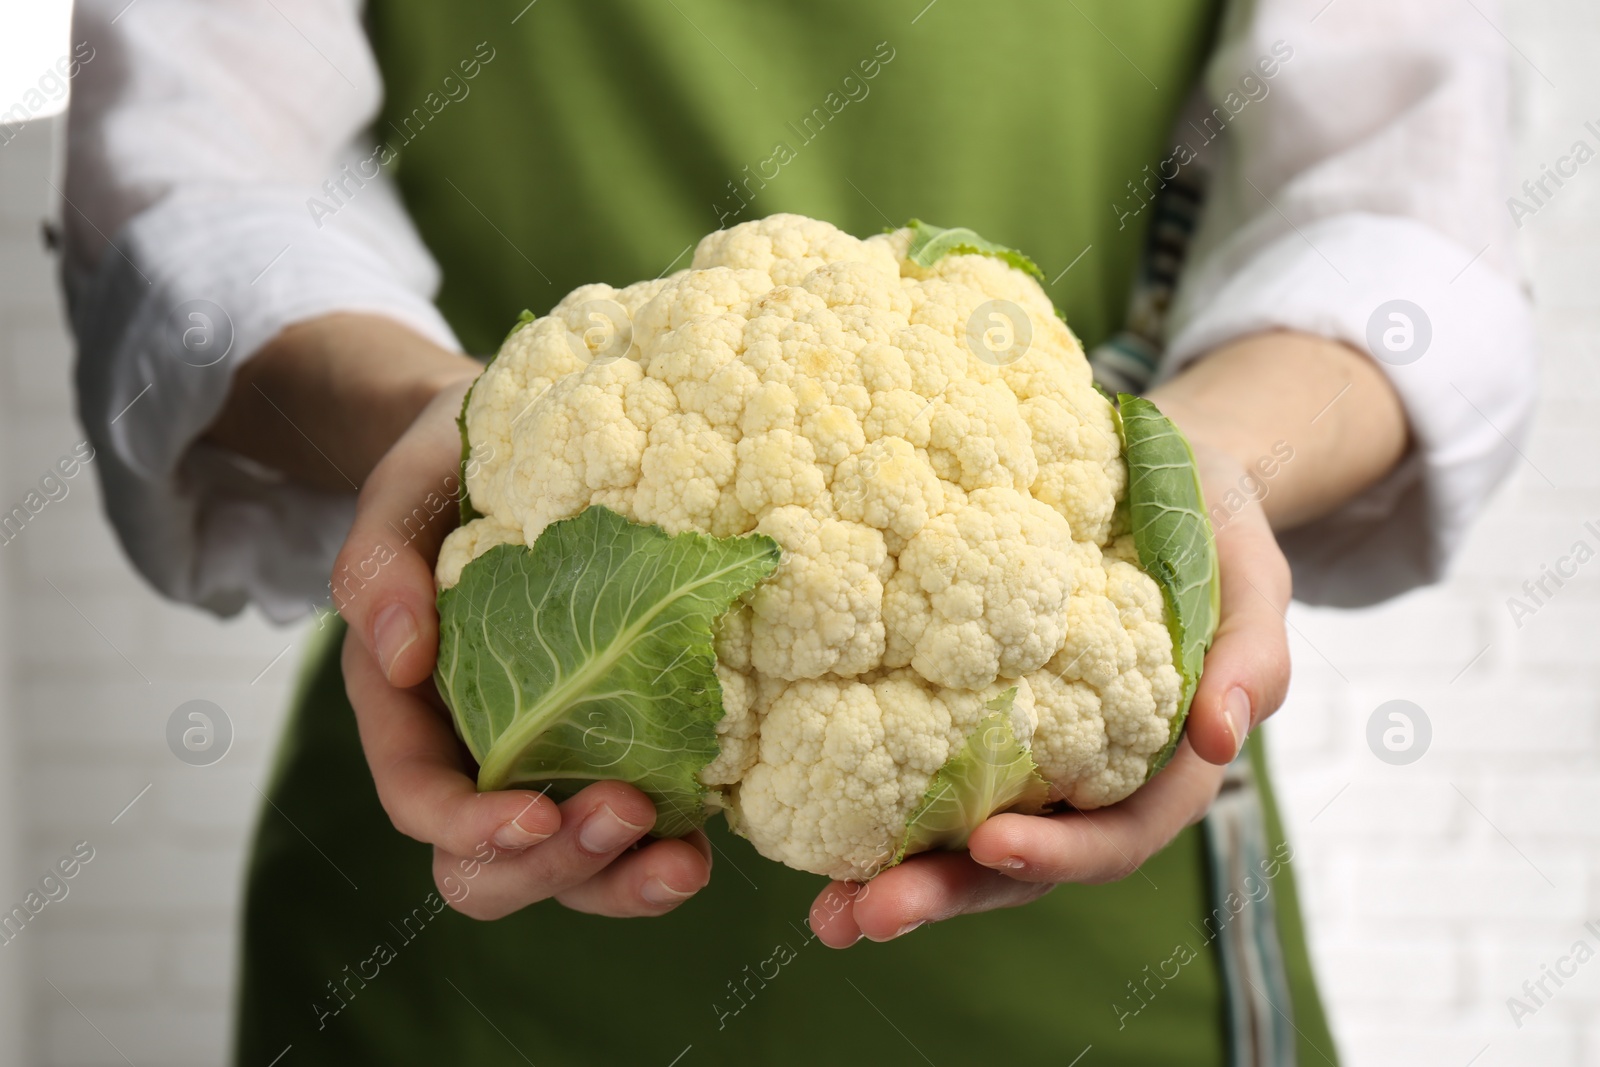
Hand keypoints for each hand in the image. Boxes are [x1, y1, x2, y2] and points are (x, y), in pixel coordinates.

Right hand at [322, 338, 711, 919]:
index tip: (533, 814)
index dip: (468, 827)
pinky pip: (638, 833)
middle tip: (628, 813)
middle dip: (556, 864)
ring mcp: (552, 763)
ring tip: (688, 864)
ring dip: (621, 883)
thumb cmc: (455, 467)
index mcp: (411, 710)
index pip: (422, 799)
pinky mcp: (621, 751)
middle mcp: (478, 754)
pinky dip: (667, 852)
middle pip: (494, 867)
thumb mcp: (404, 489)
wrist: (528, 447)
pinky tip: (712, 837)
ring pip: (571, 871)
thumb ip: (376, 564)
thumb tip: (401, 658)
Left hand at [807, 441, 1292, 946]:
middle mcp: (1088, 778)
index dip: (1060, 854)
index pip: (1118, 833)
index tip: (991, 845)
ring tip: (826, 914)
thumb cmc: (1209, 524)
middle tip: (869, 913)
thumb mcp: (1253, 575)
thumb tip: (1224, 737)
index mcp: (1163, 762)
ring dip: (900, 882)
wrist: (1155, 477)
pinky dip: (873, 813)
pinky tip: (807, 827)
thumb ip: (1254, 656)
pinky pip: (925, 776)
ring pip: (965, 842)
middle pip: (1024, 863)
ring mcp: (1028, 758)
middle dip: (950, 894)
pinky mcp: (972, 721)